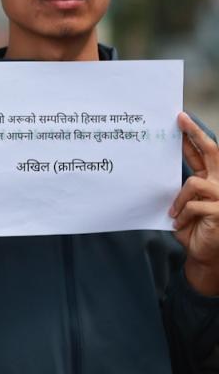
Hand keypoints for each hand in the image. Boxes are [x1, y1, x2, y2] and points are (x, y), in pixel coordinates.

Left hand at [171, 113, 218, 294]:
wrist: (202, 254)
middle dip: (196, 134)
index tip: (180, 119)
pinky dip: (183, 214)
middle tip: (180, 120)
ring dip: (180, 200)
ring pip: (194, 183)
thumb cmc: (192, 228)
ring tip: (174, 213)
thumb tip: (160, 161)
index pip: (203, 154)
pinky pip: (194, 205)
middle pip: (212, 153)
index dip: (193, 137)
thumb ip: (180, 185)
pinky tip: (179, 223)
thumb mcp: (182, 203)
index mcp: (213, 180)